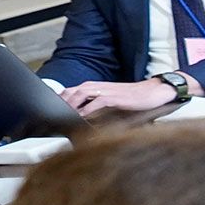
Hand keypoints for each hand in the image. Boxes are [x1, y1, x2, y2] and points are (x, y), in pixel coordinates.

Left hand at [60, 77, 174, 115]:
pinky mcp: (114, 98)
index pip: (70, 91)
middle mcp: (97, 86)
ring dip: (70, 106)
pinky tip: (82, 118)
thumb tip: (83, 116)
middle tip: (52, 115)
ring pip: (79, 95)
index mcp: (95, 86)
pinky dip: (87, 111)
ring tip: (63, 116)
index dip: (59, 100)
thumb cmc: (135, 97)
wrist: (154, 92)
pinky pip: (95, 103)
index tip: (50, 110)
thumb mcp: (112, 99)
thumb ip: (96, 104)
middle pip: (70, 92)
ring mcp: (105, 91)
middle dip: (60, 103)